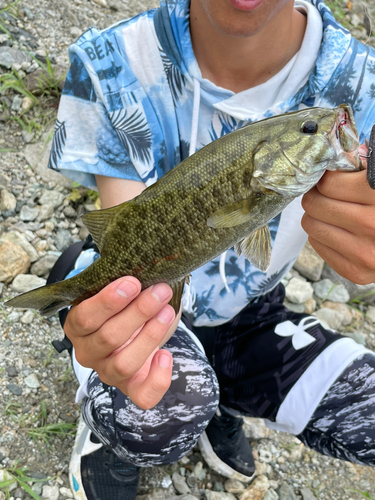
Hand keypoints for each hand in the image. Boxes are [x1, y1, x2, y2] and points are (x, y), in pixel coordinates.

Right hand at [64, 277, 176, 408]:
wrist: (137, 325)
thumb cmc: (127, 303)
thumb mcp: (121, 290)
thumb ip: (125, 282)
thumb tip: (145, 263)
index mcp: (78, 325)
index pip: (85, 317)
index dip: (108, 301)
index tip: (133, 282)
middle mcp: (88, 352)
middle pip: (108, 338)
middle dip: (138, 312)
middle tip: (160, 291)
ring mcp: (109, 372)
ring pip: (123, 365)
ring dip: (150, 336)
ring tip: (167, 312)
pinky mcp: (132, 387)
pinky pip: (142, 396)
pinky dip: (158, 379)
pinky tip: (166, 355)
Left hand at [301, 144, 374, 284]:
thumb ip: (365, 161)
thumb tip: (336, 154)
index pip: (328, 183)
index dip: (328, 177)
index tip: (332, 177)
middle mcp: (371, 225)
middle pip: (314, 203)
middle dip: (318, 195)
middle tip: (328, 194)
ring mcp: (364, 253)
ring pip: (311, 224)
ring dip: (318, 215)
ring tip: (334, 211)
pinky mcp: (356, 271)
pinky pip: (317, 245)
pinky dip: (323, 234)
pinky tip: (342, 230)